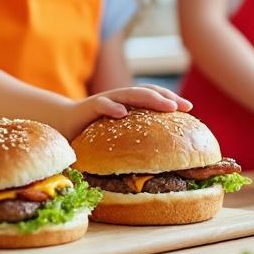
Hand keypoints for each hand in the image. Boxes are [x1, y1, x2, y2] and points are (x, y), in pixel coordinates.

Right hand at [62, 84, 191, 137]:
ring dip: (149, 98)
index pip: (154, 96)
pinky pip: (101, 105)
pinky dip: (112, 107)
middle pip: (147, 92)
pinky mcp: (88, 107)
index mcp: (129, 104)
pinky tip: (122, 113)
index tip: (190, 108)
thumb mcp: (119, 137)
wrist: (63, 125)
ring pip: (130, 94)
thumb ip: (136, 140)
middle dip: (166, 98)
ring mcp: (105, 101)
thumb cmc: (94, 133)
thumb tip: (162, 160)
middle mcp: (120, 99)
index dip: (171, 99)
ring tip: (166, 105)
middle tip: (183, 106)